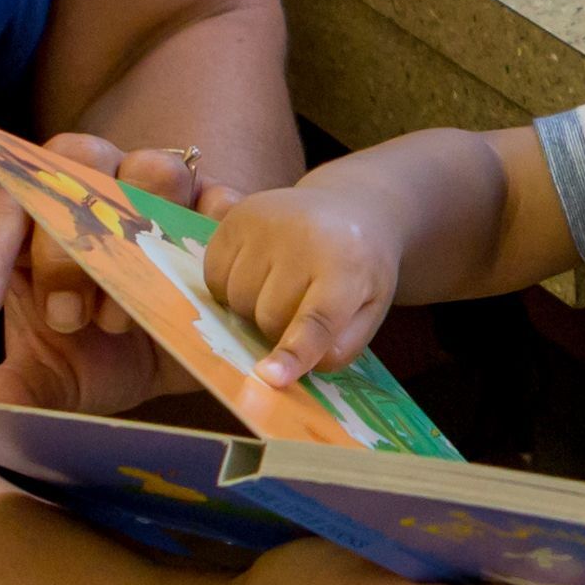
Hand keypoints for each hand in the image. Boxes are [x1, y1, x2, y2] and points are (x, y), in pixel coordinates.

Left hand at [0, 135, 226, 412]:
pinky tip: (203, 285)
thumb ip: (13, 389)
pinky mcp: (218, 204)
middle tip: (65, 321)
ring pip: (154, 170)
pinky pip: (221, 199)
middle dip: (63, 253)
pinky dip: (211, 235)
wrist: (176, 348)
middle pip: (71, 174)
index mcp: (31, 219)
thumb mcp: (52, 375)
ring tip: (129, 311)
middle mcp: (91, 185)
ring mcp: (158, 187)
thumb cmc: (96, 347)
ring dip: (142, 236)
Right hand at [200, 182, 403, 387]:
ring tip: (279, 286)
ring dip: (251, 309)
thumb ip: (339, 346)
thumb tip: (291, 370)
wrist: (350, 206)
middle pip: (267, 318)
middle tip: (299, 309)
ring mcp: (266, 223)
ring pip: (236, 300)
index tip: (269, 377)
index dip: (292, 352)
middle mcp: (304, 239)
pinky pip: (214, 276)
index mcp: (347, 266)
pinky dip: (229, 287)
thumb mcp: (370, 310)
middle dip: (277, 329)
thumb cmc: (359, 268)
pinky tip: (256, 273)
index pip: (316, 320)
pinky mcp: (237, 217)